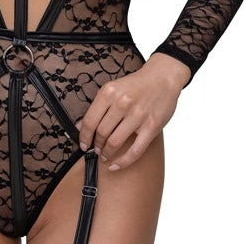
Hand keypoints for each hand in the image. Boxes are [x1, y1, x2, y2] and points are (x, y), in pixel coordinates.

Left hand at [74, 56, 186, 170]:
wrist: (163, 77)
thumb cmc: (137, 85)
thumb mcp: (113, 88)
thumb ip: (98, 107)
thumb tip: (80, 126)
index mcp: (109, 92)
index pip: (89, 120)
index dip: (83, 136)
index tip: (83, 144)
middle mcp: (122, 103)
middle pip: (101, 133)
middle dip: (96, 145)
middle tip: (96, 150)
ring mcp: (138, 115)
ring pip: (114, 143)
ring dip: (107, 153)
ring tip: (105, 155)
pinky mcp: (151, 126)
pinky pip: (134, 151)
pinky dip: (123, 162)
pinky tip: (116, 165)